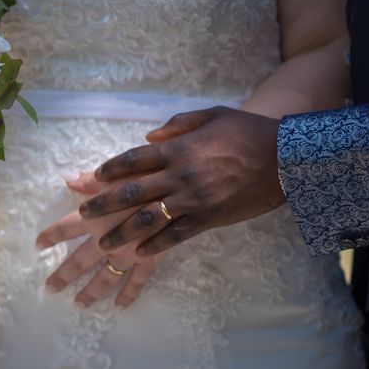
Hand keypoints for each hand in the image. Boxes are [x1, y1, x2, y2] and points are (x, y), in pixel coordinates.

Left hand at [37, 177, 158, 308]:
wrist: (181, 190)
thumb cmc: (147, 175)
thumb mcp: (118, 172)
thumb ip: (91, 181)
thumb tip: (67, 178)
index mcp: (94, 215)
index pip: (65, 228)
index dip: (51, 236)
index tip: (38, 244)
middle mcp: (106, 238)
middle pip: (79, 259)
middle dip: (63, 274)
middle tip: (50, 287)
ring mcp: (127, 252)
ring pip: (104, 276)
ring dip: (90, 291)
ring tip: (79, 303)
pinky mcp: (149, 258)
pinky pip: (137, 281)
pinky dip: (129, 294)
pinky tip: (120, 306)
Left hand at [78, 106, 285, 255]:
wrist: (286, 157)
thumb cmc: (247, 131)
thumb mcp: (212, 115)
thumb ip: (177, 126)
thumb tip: (148, 137)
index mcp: (177, 149)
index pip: (132, 159)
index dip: (108, 170)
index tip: (92, 179)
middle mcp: (179, 175)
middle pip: (131, 191)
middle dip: (102, 204)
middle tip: (82, 215)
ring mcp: (193, 199)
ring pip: (147, 219)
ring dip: (121, 232)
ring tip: (103, 244)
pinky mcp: (209, 218)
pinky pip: (176, 235)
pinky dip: (155, 245)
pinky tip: (139, 253)